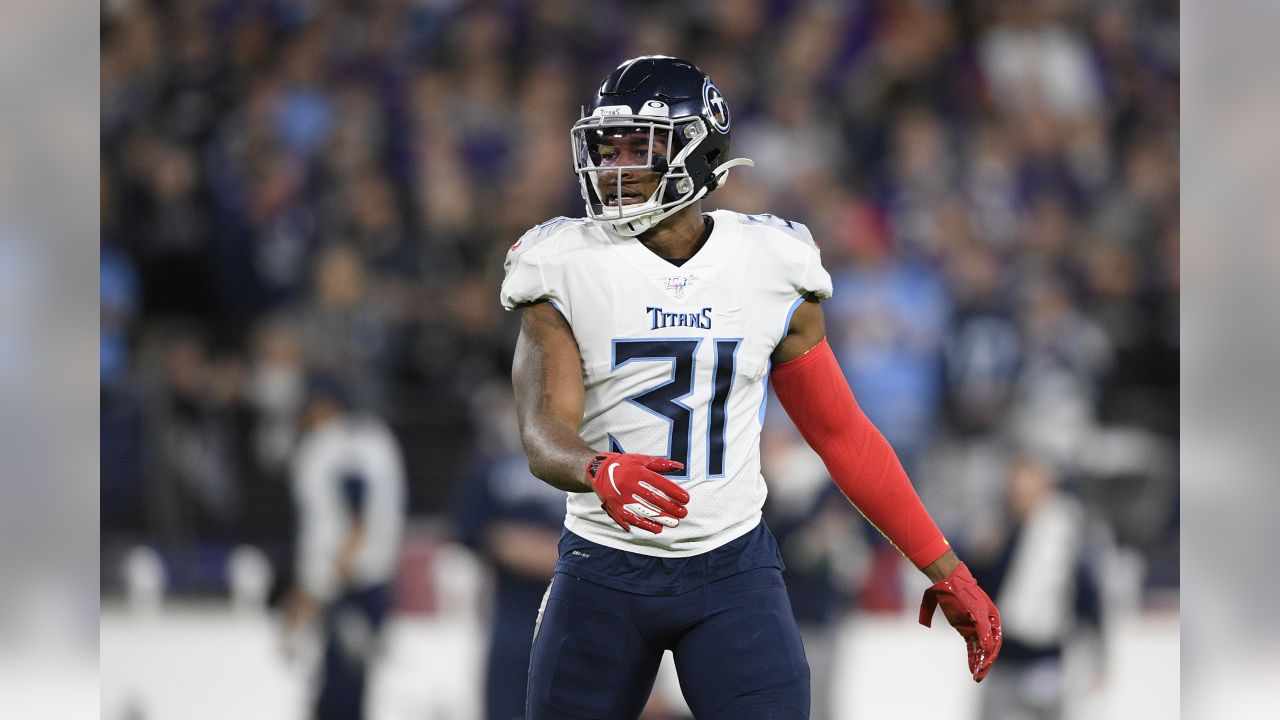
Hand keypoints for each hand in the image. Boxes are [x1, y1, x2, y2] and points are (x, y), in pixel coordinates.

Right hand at [586, 452, 688, 533]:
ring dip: (661, 519)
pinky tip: (657, 528)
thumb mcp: (641, 460)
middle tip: (683, 513)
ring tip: (674, 523)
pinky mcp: (615, 509)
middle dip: (671, 508)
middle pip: (653, 499)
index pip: (659, 483)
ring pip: (644, 512)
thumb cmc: (623, 464)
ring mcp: (621, 499)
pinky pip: (632, 519)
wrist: (597, 472)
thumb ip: (661, 464)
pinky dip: (645, 525)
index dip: (674, 492)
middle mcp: (628, 486)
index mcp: (635, 472)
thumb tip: (680, 466)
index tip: (686, 499)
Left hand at [918, 562, 1001, 681]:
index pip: (994, 643)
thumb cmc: (963, 595)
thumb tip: (988, 648)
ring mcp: (975, 627)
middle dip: (984, 664)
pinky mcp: (964, 628)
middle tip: (978, 677)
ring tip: (975, 676)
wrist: (948, 583)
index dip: (989, 657)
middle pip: (988, 648)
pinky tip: (971, 666)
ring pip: (979, 649)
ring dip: (978, 662)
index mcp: (993, 619)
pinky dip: (971, 656)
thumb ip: (982, 630)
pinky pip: (971, 646)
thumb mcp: (974, 611)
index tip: (982, 667)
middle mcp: (986, 625)